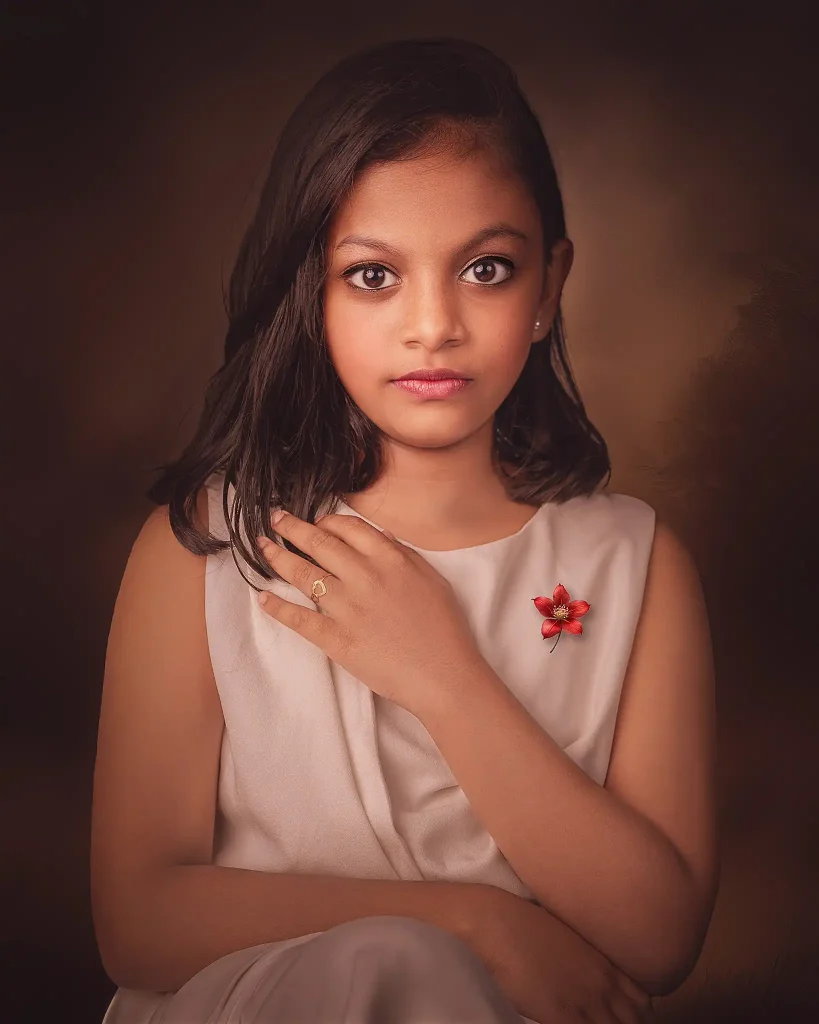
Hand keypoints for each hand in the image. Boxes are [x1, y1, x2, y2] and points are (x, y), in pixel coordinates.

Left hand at [256, 510, 484, 716]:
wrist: (443, 675)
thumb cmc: (445, 629)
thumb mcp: (433, 580)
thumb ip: (404, 555)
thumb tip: (382, 536)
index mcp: (389, 559)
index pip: (348, 528)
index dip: (326, 521)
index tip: (315, 520)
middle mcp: (364, 576)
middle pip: (319, 543)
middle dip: (292, 528)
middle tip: (275, 519)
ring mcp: (346, 607)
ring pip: (303, 574)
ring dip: (277, 557)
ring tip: (261, 547)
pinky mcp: (335, 638)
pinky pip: (299, 618)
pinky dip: (277, 607)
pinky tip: (262, 599)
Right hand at [467, 887, 654, 1023]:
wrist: (501, 922)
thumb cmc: (529, 926)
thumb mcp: (570, 942)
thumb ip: (588, 963)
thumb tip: (592, 980)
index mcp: (606, 964)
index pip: (642, 1001)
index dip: (640, 1015)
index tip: (632, 1018)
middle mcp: (602, 985)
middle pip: (635, 1020)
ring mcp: (584, 1002)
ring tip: (593, 1022)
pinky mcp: (561, 1015)